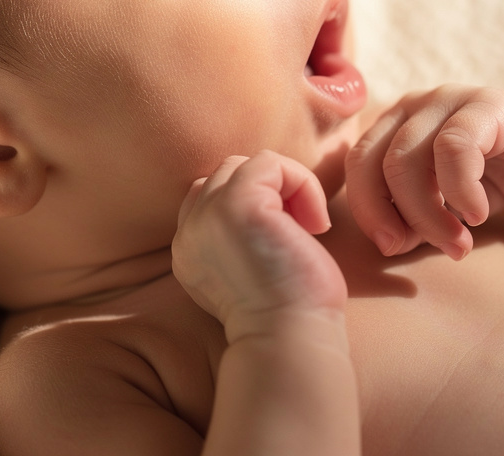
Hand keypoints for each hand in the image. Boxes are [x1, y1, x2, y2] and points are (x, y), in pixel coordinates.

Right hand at [172, 151, 347, 342]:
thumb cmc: (288, 314)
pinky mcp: (236, 205)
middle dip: (268, 193)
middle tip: (298, 231)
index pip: (208, 196)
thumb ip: (241, 237)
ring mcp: (207, 216)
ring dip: (286, 187)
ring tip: (306, 226)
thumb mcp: (251, 271)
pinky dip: (301, 183)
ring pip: (245, 165)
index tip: (283, 239)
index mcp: (188, 250)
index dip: (253, 204)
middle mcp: (188, 232)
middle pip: (225, 175)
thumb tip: (274, 203)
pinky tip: (315, 224)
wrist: (290, 341)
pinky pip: (270, 162)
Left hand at [345, 85, 503, 258]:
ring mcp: (447, 100)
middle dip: (394, 216)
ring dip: (428, 213)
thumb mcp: (442, 210)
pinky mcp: (487, 103)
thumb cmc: (488, 182)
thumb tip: (389, 244)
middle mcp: (410, 107)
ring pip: (409, 158)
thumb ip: (412, 223)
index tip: (391, 248)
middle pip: (374, 163)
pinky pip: (456, 147)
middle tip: (420, 249)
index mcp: (389, 128)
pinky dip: (461, 189)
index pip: (356, 167)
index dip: (367, 211)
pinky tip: (478, 215)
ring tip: (457, 242)